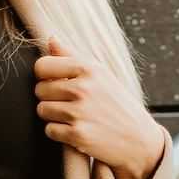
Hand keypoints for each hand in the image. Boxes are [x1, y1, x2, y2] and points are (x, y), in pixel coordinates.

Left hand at [33, 36, 165, 178]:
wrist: (139, 139)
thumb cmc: (118, 104)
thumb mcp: (102, 74)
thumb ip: (72, 55)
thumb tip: (51, 39)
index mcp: (89, 69)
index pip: (42, 66)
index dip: (45, 76)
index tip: (56, 83)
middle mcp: (83, 88)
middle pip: (40, 89)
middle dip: (49, 98)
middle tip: (68, 103)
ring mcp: (80, 112)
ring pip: (42, 110)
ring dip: (53, 116)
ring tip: (72, 116)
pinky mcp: (77, 134)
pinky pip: (49, 130)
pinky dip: (59, 133)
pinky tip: (75, 130)